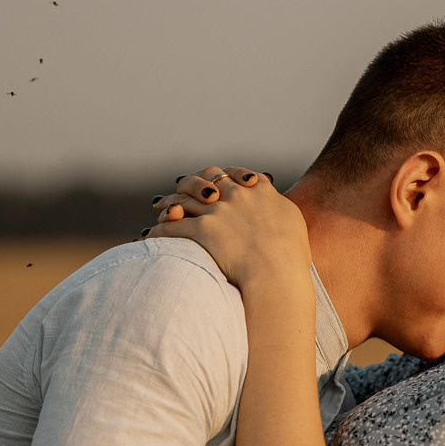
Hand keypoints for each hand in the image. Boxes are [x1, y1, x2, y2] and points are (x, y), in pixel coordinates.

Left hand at [143, 166, 309, 287]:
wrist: (278, 272)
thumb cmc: (291, 255)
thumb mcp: (292, 221)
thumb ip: (278, 207)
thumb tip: (274, 207)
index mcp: (259, 191)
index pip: (236, 173)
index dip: (222, 175)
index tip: (214, 179)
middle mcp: (236, 195)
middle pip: (205, 179)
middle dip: (191, 182)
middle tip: (179, 185)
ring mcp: (218, 211)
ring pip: (186, 199)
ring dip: (169, 202)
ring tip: (158, 206)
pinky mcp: (203, 230)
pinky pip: (174, 226)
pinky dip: (161, 228)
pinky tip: (152, 233)